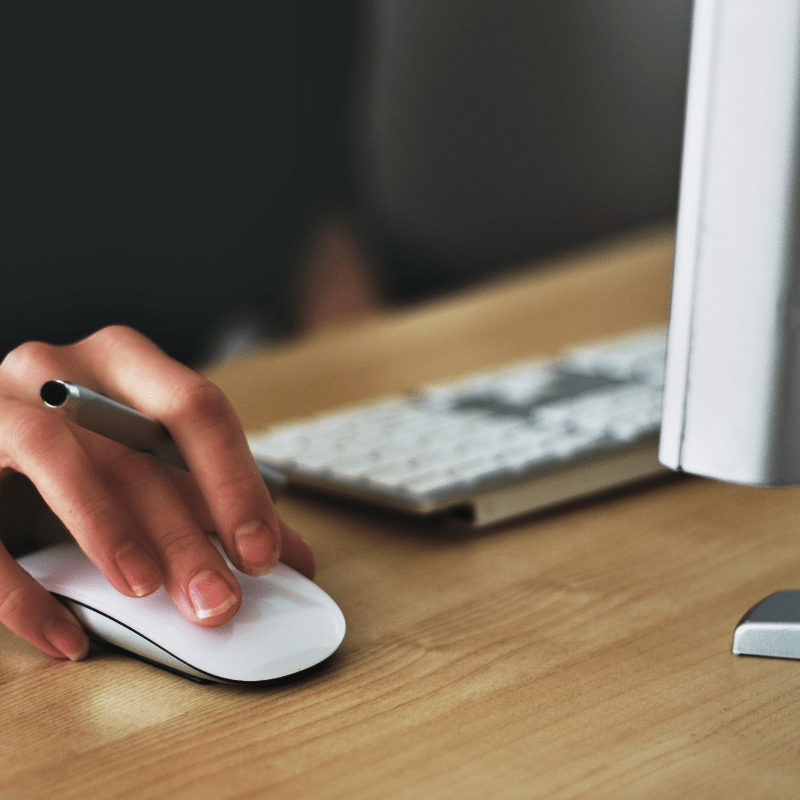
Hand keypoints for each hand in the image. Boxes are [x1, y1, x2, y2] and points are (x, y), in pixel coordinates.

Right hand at [0, 326, 313, 660]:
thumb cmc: (81, 449)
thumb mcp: (147, 461)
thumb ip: (215, 502)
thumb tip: (291, 555)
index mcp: (125, 362)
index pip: (197, 408)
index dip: (234, 482)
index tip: (262, 552)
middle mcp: (61, 371)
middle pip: (134, 447)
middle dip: (183, 531)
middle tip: (217, 599)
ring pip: (55, 458)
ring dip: (108, 533)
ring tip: (144, 592)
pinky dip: (22, 590)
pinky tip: (66, 636)